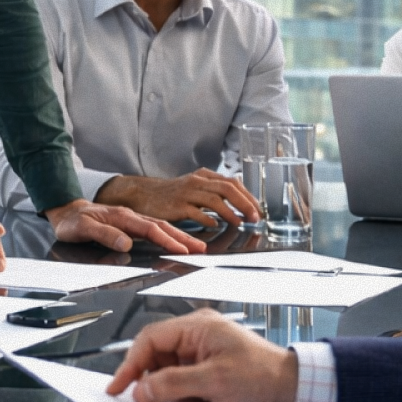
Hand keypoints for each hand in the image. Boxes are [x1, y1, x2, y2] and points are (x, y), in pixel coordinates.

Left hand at [41, 199, 208, 254]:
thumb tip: (126, 244)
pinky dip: (167, 235)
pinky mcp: (129, 225)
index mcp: (121, 217)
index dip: (167, 240)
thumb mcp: (82, 228)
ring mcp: (131, 220)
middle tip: (201, 249)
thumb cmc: (72, 222)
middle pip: (161, 227)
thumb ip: (104, 235)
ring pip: (159, 227)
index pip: (150, 230)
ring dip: (178, 237)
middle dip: (182, 238)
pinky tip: (175, 241)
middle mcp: (129, 217)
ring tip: (195, 246)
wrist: (65, 211)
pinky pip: (153, 229)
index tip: (182, 250)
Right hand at [95, 169, 259, 225]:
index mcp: (204, 176)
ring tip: (241, 222)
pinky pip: (196, 212)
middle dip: (245, 203)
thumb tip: (240, 199)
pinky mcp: (177, 206)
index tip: (258, 209)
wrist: (143, 195)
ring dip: (231, 212)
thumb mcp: (195, 187)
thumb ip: (215, 191)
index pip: (233, 183)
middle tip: (256, 217)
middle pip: (227, 189)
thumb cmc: (172, 194)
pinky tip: (217, 225)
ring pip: (215, 199)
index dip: (248, 196)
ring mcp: (187, 193)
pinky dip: (209, 218)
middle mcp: (197, 181)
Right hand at [106, 310, 297, 401]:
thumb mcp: (214, 381)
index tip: (118, 387)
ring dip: (159, 386)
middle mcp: (197, 334)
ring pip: (165, 367)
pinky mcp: (208, 368)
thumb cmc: (263, 377)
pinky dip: (173, 392)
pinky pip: (180, 378)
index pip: (150, 339)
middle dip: (143, 376)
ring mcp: (203, 351)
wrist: (296, 388)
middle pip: (155, 352)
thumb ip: (173, 384)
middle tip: (131, 400)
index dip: (130, 363)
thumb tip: (141, 391)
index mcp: (198, 326)